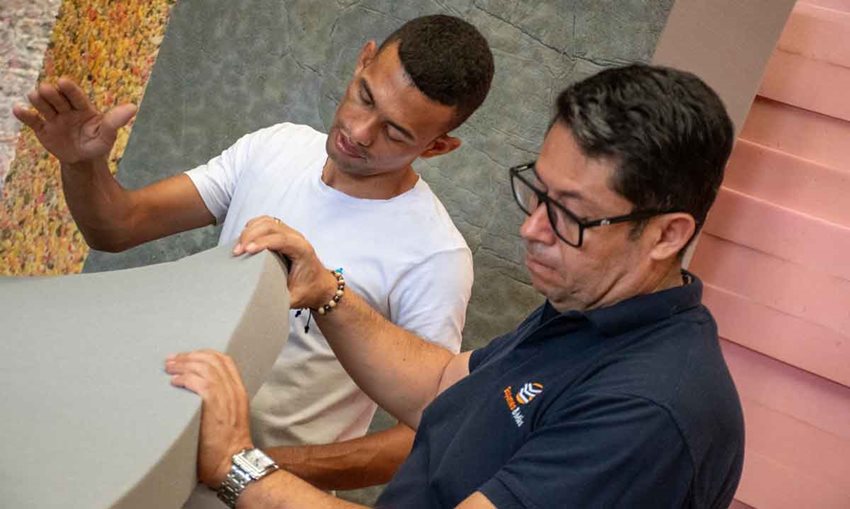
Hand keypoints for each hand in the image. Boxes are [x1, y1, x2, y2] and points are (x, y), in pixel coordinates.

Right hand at [11, 77, 136, 163]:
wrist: (83, 160)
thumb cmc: (97, 143)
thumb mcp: (107, 134)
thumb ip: (115, 121)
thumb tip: (133, 107)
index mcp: (83, 108)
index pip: (76, 96)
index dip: (70, 89)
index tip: (63, 82)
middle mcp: (66, 109)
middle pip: (57, 99)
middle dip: (52, 94)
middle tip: (47, 89)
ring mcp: (53, 118)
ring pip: (43, 106)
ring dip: (38, 100)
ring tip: (34, 95)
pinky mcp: (42, 129)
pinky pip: (32, 121)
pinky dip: (25, 115)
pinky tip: (18, 109)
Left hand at [165, 350, 253, 486]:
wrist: (233, 463)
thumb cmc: (227, 447)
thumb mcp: (230, 417)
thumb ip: (219, 402)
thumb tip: (195, 394)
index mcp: (239, 391)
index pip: (225, 361)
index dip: (204, 354)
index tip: (187, 356)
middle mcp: (234, 390)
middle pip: (213, 360)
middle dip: (189, 356)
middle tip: (172, 361)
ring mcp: (226, 397)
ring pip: (205, 367)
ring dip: (184, 364)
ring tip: (169, 368)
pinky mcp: (214, 406)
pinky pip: (199, 382)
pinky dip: (184, 378)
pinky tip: (174, 382)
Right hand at [233, 216, 339, 309]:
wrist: (319, 285)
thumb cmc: (309, 290)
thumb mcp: (293, 299)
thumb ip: (278, 298)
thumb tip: (258, 298)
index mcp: (302, 251)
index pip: (281, 239)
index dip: (262, 243)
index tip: (247, 250)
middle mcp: (297, 239)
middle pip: (271, 226)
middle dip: (251, 236)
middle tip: (237, 252)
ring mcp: (290, 234)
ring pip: (267, 221)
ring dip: (250, 230)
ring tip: (238, 246)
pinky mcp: (283, 234)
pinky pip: (266, 222)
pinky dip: (253, 226)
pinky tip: (244, 237)